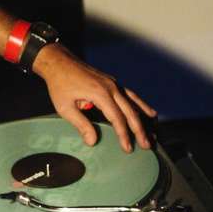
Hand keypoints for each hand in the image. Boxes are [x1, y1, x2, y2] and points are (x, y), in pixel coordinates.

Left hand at [33, 44, 156, 153]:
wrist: (59, 62)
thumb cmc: (59, 85)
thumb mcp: (65, 108)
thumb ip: (81, 124)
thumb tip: (93, 142)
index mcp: (101, 93)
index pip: (117, 118)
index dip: (123, 135)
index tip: (128, 148)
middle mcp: (112, 87)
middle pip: (130, 112)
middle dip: (139, 130)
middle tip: (147, 145)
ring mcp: (113, 83)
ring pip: (134, 102)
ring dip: (144, 118)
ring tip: (153, 131)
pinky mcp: (112, 83)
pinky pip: (130, 95)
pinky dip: (140, 105)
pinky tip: (148, 112)